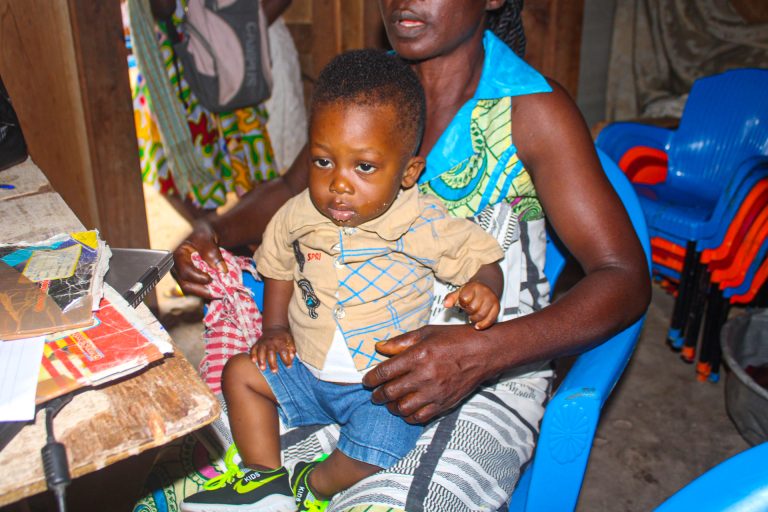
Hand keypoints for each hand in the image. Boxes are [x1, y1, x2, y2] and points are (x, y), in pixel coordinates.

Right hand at [171, 220, 224, 299]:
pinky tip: (217, 291)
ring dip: (205, 293)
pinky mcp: (189, 279)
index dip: (198, 277)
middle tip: (217, 292)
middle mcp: (177, 267)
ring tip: (219, 293)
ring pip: (191, 289)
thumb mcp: (206, 238)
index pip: (185, 271)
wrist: (202, 236)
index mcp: (177, 255)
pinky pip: (196, 289)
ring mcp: (182, 275)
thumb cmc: (201, 234)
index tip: (210, 279)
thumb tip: (221, 270)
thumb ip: (212, 252)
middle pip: (185, 285)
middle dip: (202, 290)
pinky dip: (206, 291)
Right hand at [251, 326, 295, 372]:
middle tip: (274, 371)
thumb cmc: (283, 337)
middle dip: (272, 362)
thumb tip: (292, 357)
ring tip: (262, 369)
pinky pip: (253, 349)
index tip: (289, 367)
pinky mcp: (257, 343)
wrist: (274, 327)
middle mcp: (271, 342)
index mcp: (280, 341)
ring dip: (261, 360)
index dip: (286, 359)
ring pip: (261, 351)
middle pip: (271, 352)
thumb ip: (291, 348)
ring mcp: (263, 342)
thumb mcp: (290, 340)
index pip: (283, 351)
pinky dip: (252, 355)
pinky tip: (253, 361)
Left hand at [362, 324, 501, 422]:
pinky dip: (408, 416)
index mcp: (417, 356)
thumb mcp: (425, 333)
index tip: (367, 381)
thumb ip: (400, 342)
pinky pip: (419, 417)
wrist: (483, 352)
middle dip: (377, 395)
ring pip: (402, 408)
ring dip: (391, 407)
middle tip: (374, 394)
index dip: (371, 379)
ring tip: (389, 402)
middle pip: (390, 393)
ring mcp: (434, 393)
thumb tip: (378, 347)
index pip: (384, 373)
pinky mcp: (443, 404)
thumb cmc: (454, 339)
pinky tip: (406, 409)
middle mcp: (424, 376)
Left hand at [443, 282, 499, 329]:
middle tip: (468, 309)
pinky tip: (477, 326)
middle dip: (468, 311)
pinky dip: (483, 325)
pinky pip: (490, 319)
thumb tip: (445, 304)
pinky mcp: (497, 308)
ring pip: (481, 315)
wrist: (487, 286)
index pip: (464, 299)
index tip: (463, 303)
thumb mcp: (460, 291)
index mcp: (473, 287)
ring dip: (474, 319)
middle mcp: (484, 292)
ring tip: (472, 316)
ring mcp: (492, 300)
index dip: (462, 303)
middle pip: (472, 308)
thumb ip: (451, 298)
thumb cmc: (472, 291)